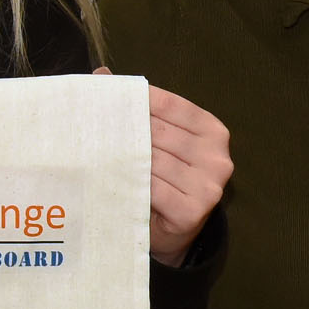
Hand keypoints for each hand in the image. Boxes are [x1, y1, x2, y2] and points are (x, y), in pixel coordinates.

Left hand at [110, 70, 230, 265]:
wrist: (173, 233)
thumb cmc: (164, 180)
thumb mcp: (157, 141)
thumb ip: (138, 109)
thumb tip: (101, 75)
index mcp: (213, 130)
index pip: (170, 104)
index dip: (136, 99)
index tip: (105, 97)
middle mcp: (217, 156)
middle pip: (159, 131)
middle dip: (123, 128)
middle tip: (90, 125)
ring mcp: (209, 184)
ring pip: (152, 159)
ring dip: (122, 157)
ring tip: (95, 151)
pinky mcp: (194, 209)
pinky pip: (152, 187)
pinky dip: (130, 182)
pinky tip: (113, 178)